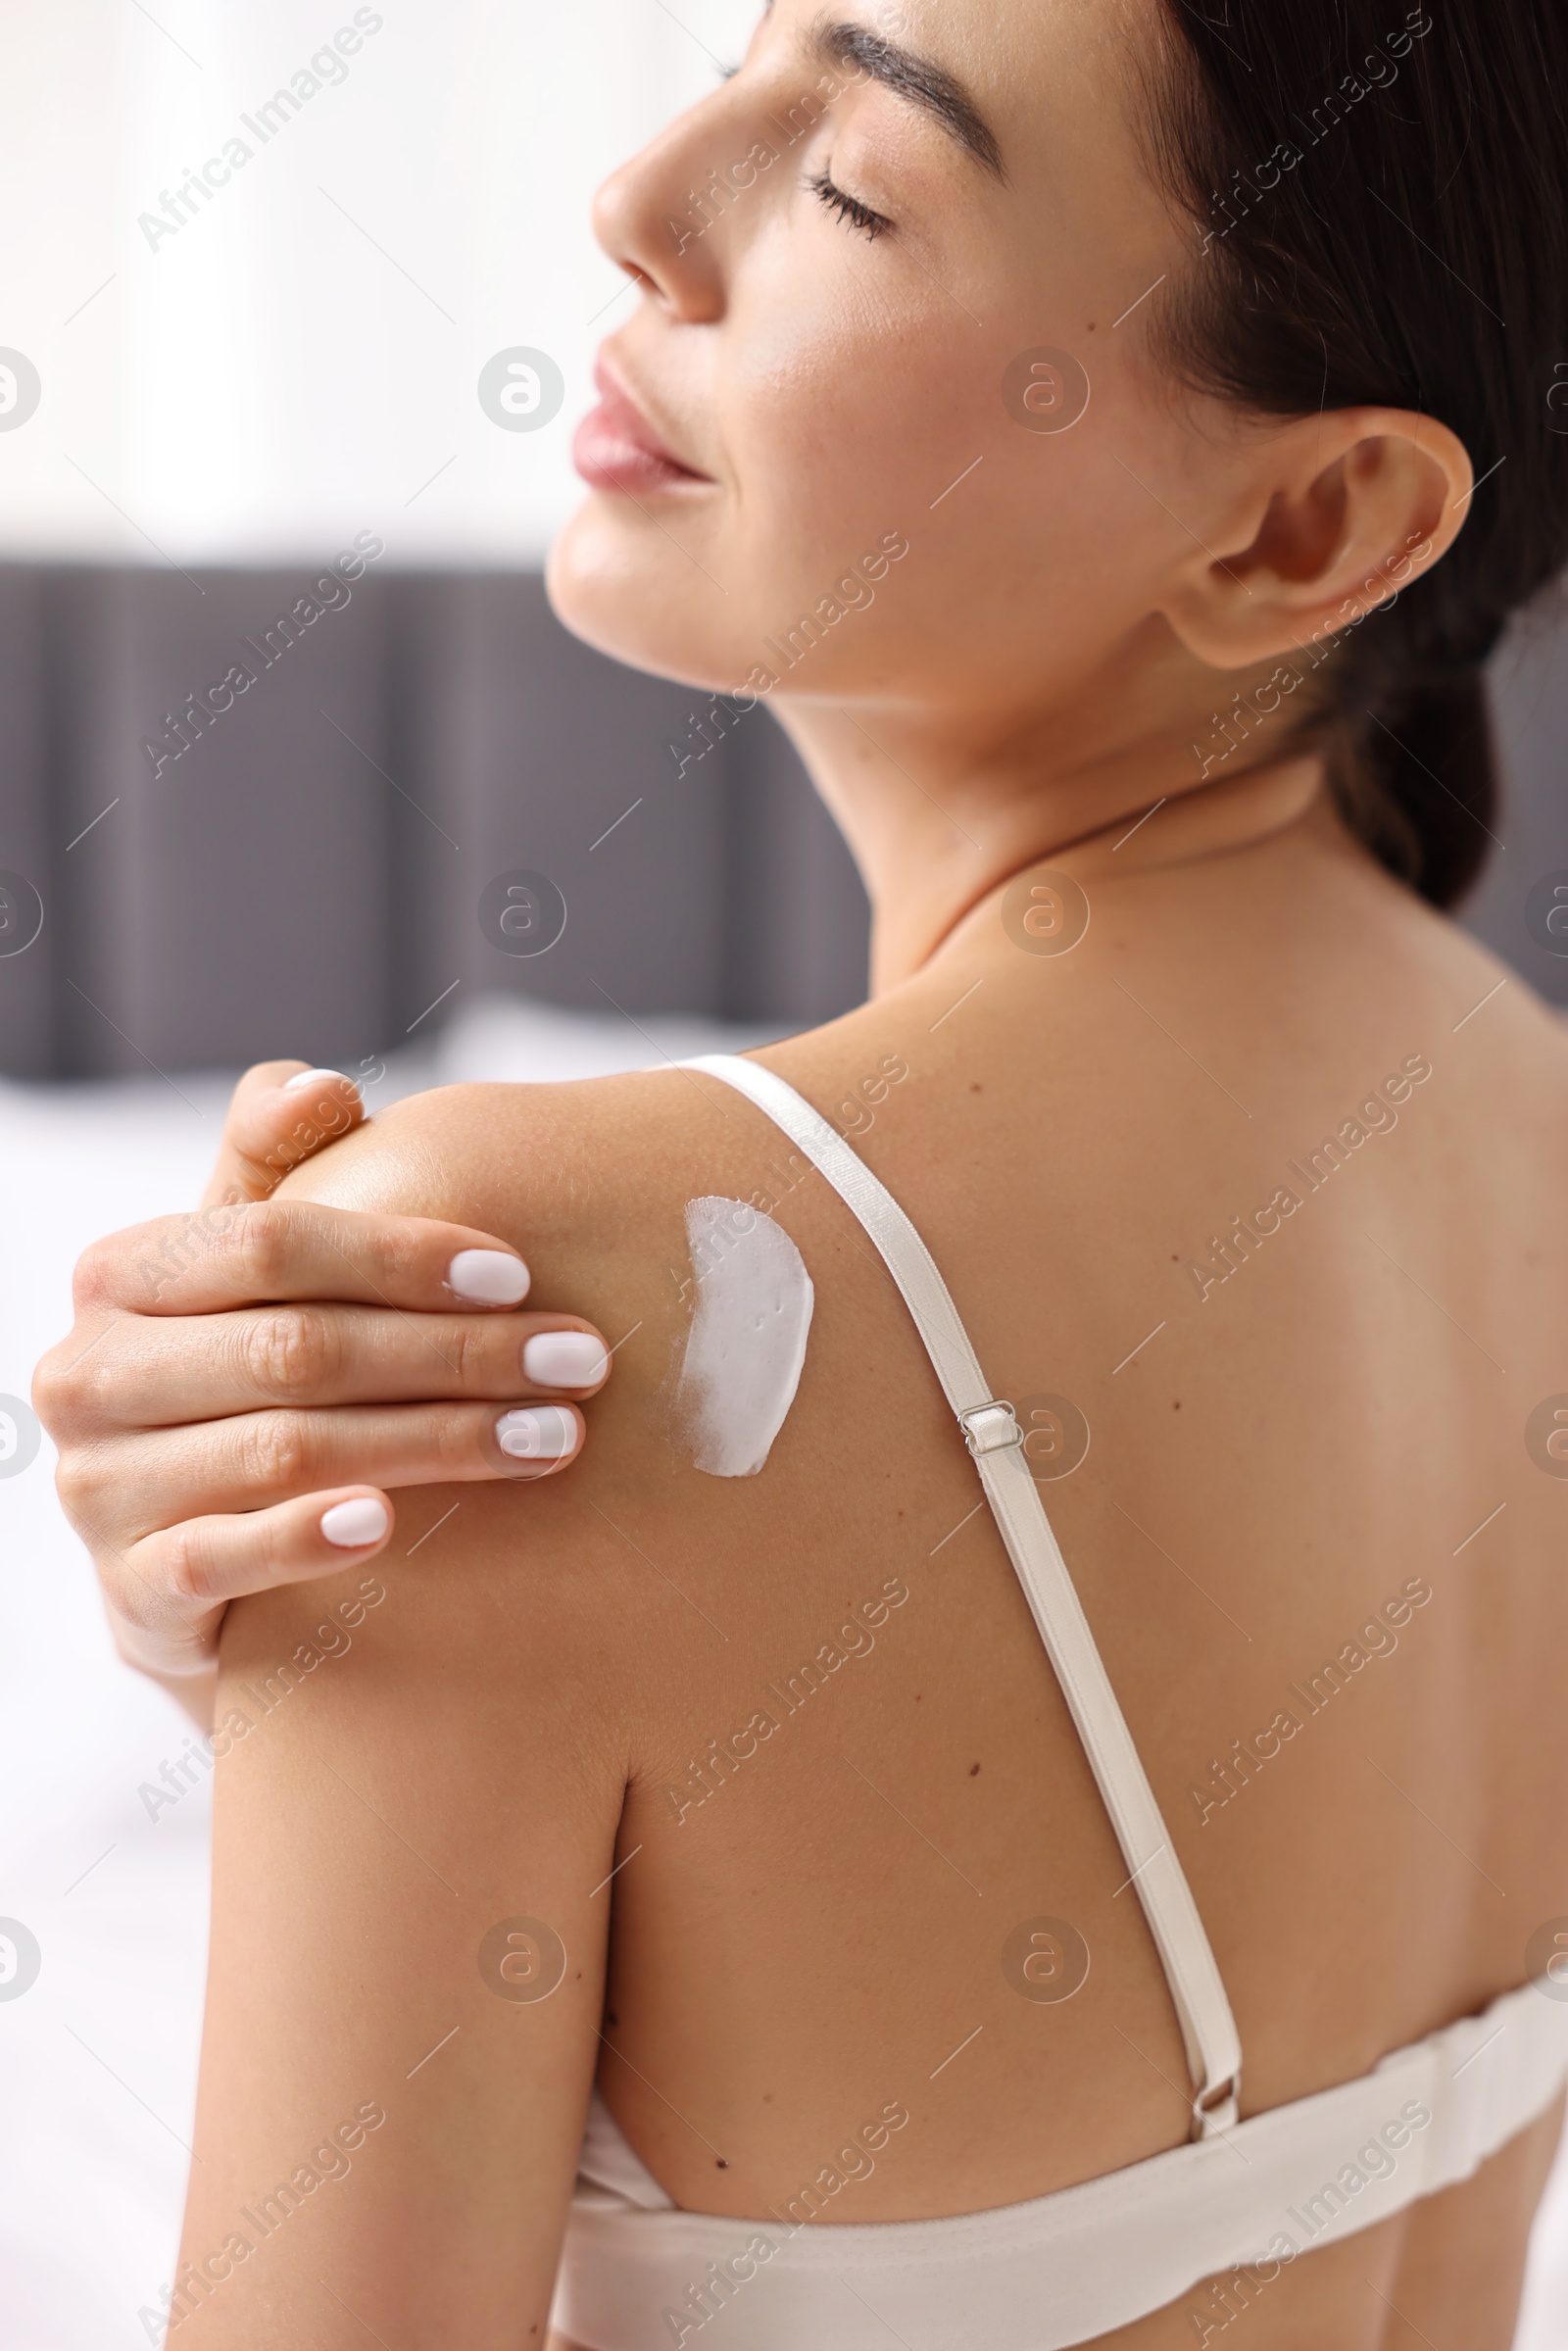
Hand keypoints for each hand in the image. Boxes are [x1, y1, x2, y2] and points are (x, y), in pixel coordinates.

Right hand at [33, 1062, 611, 1721]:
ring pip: (284, 1450)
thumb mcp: (249, 1269)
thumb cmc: (243, 1378)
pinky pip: (218, 1560)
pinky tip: (391, 1525)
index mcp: (121, 1275)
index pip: (267, 1244)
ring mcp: (100, 1490)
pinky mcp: (132, 1593)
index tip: (520, 1273)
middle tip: (579, 1362)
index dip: (399, 1254)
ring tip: (552, 1438)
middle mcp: (90, 1375)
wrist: (189, 1557)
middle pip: (295, 1348)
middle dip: (455, 1353)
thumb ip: (273, 1165)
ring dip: (434, 1441)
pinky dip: (305, 1538)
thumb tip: (316, 1084)